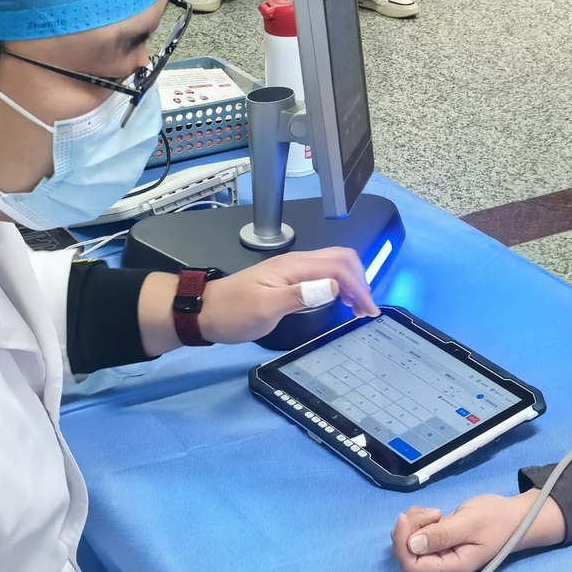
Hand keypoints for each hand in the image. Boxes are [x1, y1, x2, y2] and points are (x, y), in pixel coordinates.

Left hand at [196, 247, 376, 343]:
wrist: (204, 311)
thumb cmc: (232, 312)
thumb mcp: (265, 309)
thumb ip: (300, 296)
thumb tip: (333, 287)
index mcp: (294, 266)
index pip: (338, 267)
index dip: (358, 287)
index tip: (367, 311)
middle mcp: (297, 262)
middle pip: (342, 259)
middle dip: (361, 281)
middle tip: (366, 310)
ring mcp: (293, 269)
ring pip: (334, 265)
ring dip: (353, 283)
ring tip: (359, 308)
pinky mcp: (290, 279)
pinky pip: (324, 274)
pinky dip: (340, 286)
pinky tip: (341, 301)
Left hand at [392, 490, 565, 571]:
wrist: (515, 517)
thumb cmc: (497, 519)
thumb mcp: (471, 522)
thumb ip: (442, 534)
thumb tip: (412, 544)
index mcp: (451, 567)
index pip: (411, 566)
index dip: (402, 542)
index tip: (406, 517)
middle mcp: (442, 565)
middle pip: (406, 554)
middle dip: (408, 530)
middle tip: (431, 512)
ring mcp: (440, 554)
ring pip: (408, 542)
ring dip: (413, 523)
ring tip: (435, 512)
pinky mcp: (439, 542)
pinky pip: (416, 534)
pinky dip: (418, 520)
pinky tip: (434, 513)